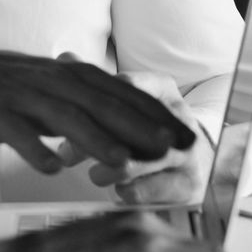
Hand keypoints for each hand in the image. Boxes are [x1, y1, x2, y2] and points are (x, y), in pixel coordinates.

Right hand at [0, 50, 195, 174]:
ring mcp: (24, 97)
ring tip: (121, 163)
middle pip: (102, 104)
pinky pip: (17, 132)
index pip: (124, 93)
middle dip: (139, 126)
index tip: (185, 137)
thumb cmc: (11, 89)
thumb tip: (137, 132)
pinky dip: (35, 149)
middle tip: (168, 149)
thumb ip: (93, 107)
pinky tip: (52, 168)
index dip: (157, 115)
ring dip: (95, 140)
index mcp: (72, 75)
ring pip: (65, 118)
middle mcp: (53, 82)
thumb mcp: (57, 89)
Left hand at [60, 73, 215, 206]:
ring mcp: (186, 152)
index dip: (93, 101)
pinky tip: (119, 191)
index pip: (128, 88)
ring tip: (94, 175)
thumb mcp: (121, 102)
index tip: (67, 114)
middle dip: (98, 139)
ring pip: (146, 160)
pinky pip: (157, 188)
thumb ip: (91, 85)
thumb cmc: (142, 128)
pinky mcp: (187, 183)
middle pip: (134, 126)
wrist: (187, 161)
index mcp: (162, 89)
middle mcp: (178, 118)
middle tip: (69, 152)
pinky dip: (133, 191)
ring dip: (114, 169)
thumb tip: (64, 59)